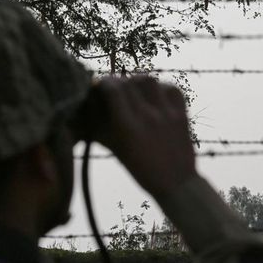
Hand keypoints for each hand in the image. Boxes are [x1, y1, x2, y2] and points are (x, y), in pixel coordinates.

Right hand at [89, 76, 196, 196]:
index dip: (104, 83)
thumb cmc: (141, 169)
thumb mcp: (116, 149)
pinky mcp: (182, 114)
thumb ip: (98, 128)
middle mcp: (148, 116)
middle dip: (119, 81)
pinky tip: (154, 95)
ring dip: (138, 81)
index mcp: (128, 127)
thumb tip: (79, 113)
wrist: (176, 183)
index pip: (114, 89)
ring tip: (134, 90)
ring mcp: (168, 113)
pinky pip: (171, 88)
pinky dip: (160, 87)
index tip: (100, 86)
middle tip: (116, 88)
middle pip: (130, 81)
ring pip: (150, 80)